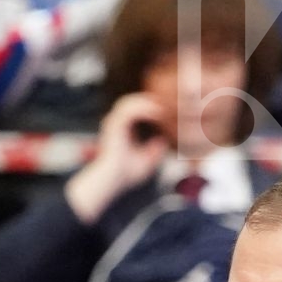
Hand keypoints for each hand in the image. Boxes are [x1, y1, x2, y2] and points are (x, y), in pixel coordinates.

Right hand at [65, 93, 170, 222]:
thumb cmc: (124, 175)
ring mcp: (113, 122)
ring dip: (148, 102)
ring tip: (164, 107)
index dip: (151, 107)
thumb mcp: (146, 162)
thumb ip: (155, 151)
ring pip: (131, 101)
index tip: (169, 110)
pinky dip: (144, 109)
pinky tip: (158, 113)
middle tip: (169, 102)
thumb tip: (164, 142)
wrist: (112, 181)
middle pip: (133, 101)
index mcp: (121, 129)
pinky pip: (130, 110)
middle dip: (150, 101)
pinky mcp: (114, 124)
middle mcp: (115, 123)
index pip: (136, 109)